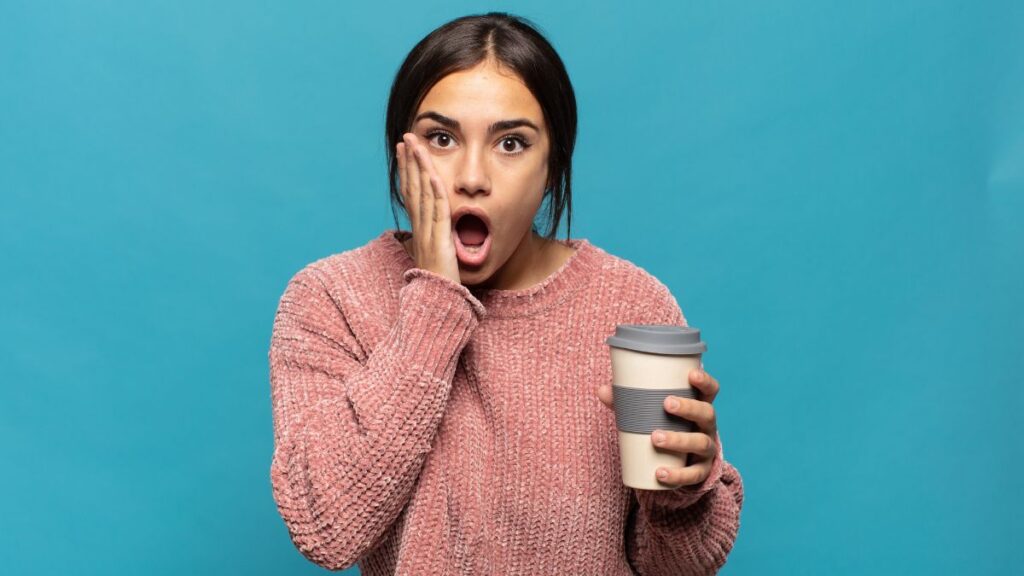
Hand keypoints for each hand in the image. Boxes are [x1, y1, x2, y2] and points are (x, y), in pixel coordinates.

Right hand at [396, 133, 459, 284]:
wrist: (434, 305)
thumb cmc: (438, 286)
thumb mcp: (436, 258)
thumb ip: (438, 242)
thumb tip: (443, 233)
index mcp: (420, 231)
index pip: (411, 194)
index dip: (408, 172)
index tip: (405, 152)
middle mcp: (420, 228)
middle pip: (413, 188)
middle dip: (410, 162)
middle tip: (406, 138)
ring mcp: (428, 233)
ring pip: (423, 194)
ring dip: (420, 169)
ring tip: (416, 146)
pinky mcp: (440, 241)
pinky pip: (438, 213)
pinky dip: (435, 192)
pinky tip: (434, 175)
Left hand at [597, 367, 719, 487]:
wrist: (680, 463)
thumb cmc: (664, 426)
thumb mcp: (651, 414)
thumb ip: (628, 402)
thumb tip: (602, 390)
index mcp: (698, 406)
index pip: (710, 391)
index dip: (705, 381)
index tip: (691, 374)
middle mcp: (707, 426)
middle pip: (707, 414)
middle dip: (689, 407)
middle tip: (667, 403)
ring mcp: (706, 449)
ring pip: (701, 443)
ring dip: (679, 440)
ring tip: (655, 438)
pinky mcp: (700, 471)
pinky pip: (693, 474)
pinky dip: (677, 475)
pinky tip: (660, 473)